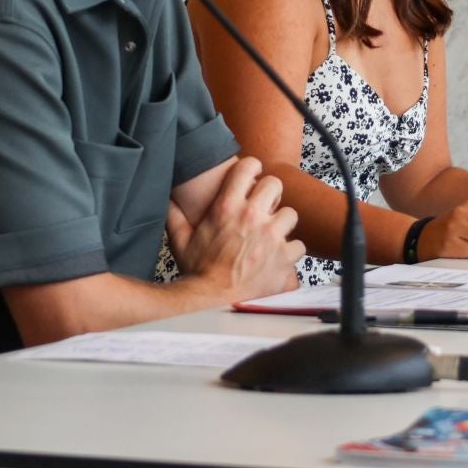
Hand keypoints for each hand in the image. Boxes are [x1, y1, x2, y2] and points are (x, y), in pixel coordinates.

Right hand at [167, 157, 304, 298]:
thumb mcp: (180, 240)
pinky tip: (278, 258)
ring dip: (282, 224)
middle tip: (264, 208)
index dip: (252, 169)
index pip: (249, 166)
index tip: (252, 178)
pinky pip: (298, 245)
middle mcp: (252, 216)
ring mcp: (271, 236)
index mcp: (227, 207)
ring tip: (272, 235)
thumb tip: (169, 199)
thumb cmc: (197, 271)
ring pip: (290, 214)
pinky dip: (290, 252)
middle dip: (270, 195)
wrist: (212, 301)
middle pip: (275, 185)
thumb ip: (175, 215)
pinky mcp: (284, 256)